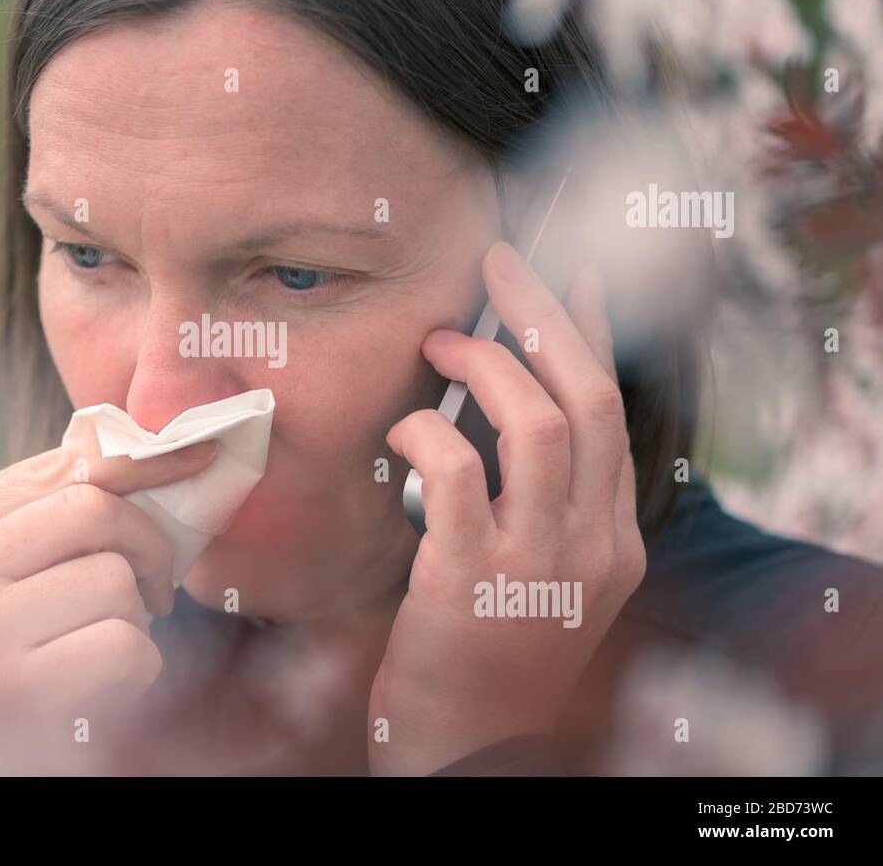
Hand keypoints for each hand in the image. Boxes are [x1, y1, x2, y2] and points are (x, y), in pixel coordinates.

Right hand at [0, 426, 217, 774]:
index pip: (54, 468)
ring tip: (101, 650)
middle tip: (151, 589)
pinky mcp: (12, 692)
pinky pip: (126, 644)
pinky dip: (138, 670)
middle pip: (92, 509)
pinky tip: (104, 690)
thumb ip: (36, 522)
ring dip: (134, 621)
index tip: (196, 457)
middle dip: (146, 548)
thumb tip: (115, 436)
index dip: (139, 460)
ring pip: (114, 579)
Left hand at [369, 241, 645, 775]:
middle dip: (543, 315)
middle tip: (500, 265)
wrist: (470, 752)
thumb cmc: (488, 658)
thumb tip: (505, 412)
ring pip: (536, 422)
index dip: (590, 337)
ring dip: (484, 362)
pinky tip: (402, 430)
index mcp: (614, 542)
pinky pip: (458, 471)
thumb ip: (539, 505)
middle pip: (588, 397)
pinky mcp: (471, 580)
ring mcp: (539, 563)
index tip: (573, 279)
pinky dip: (427, 430)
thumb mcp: (539, 580)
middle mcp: (593, 545)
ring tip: (440, 341)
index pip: (612, 413)